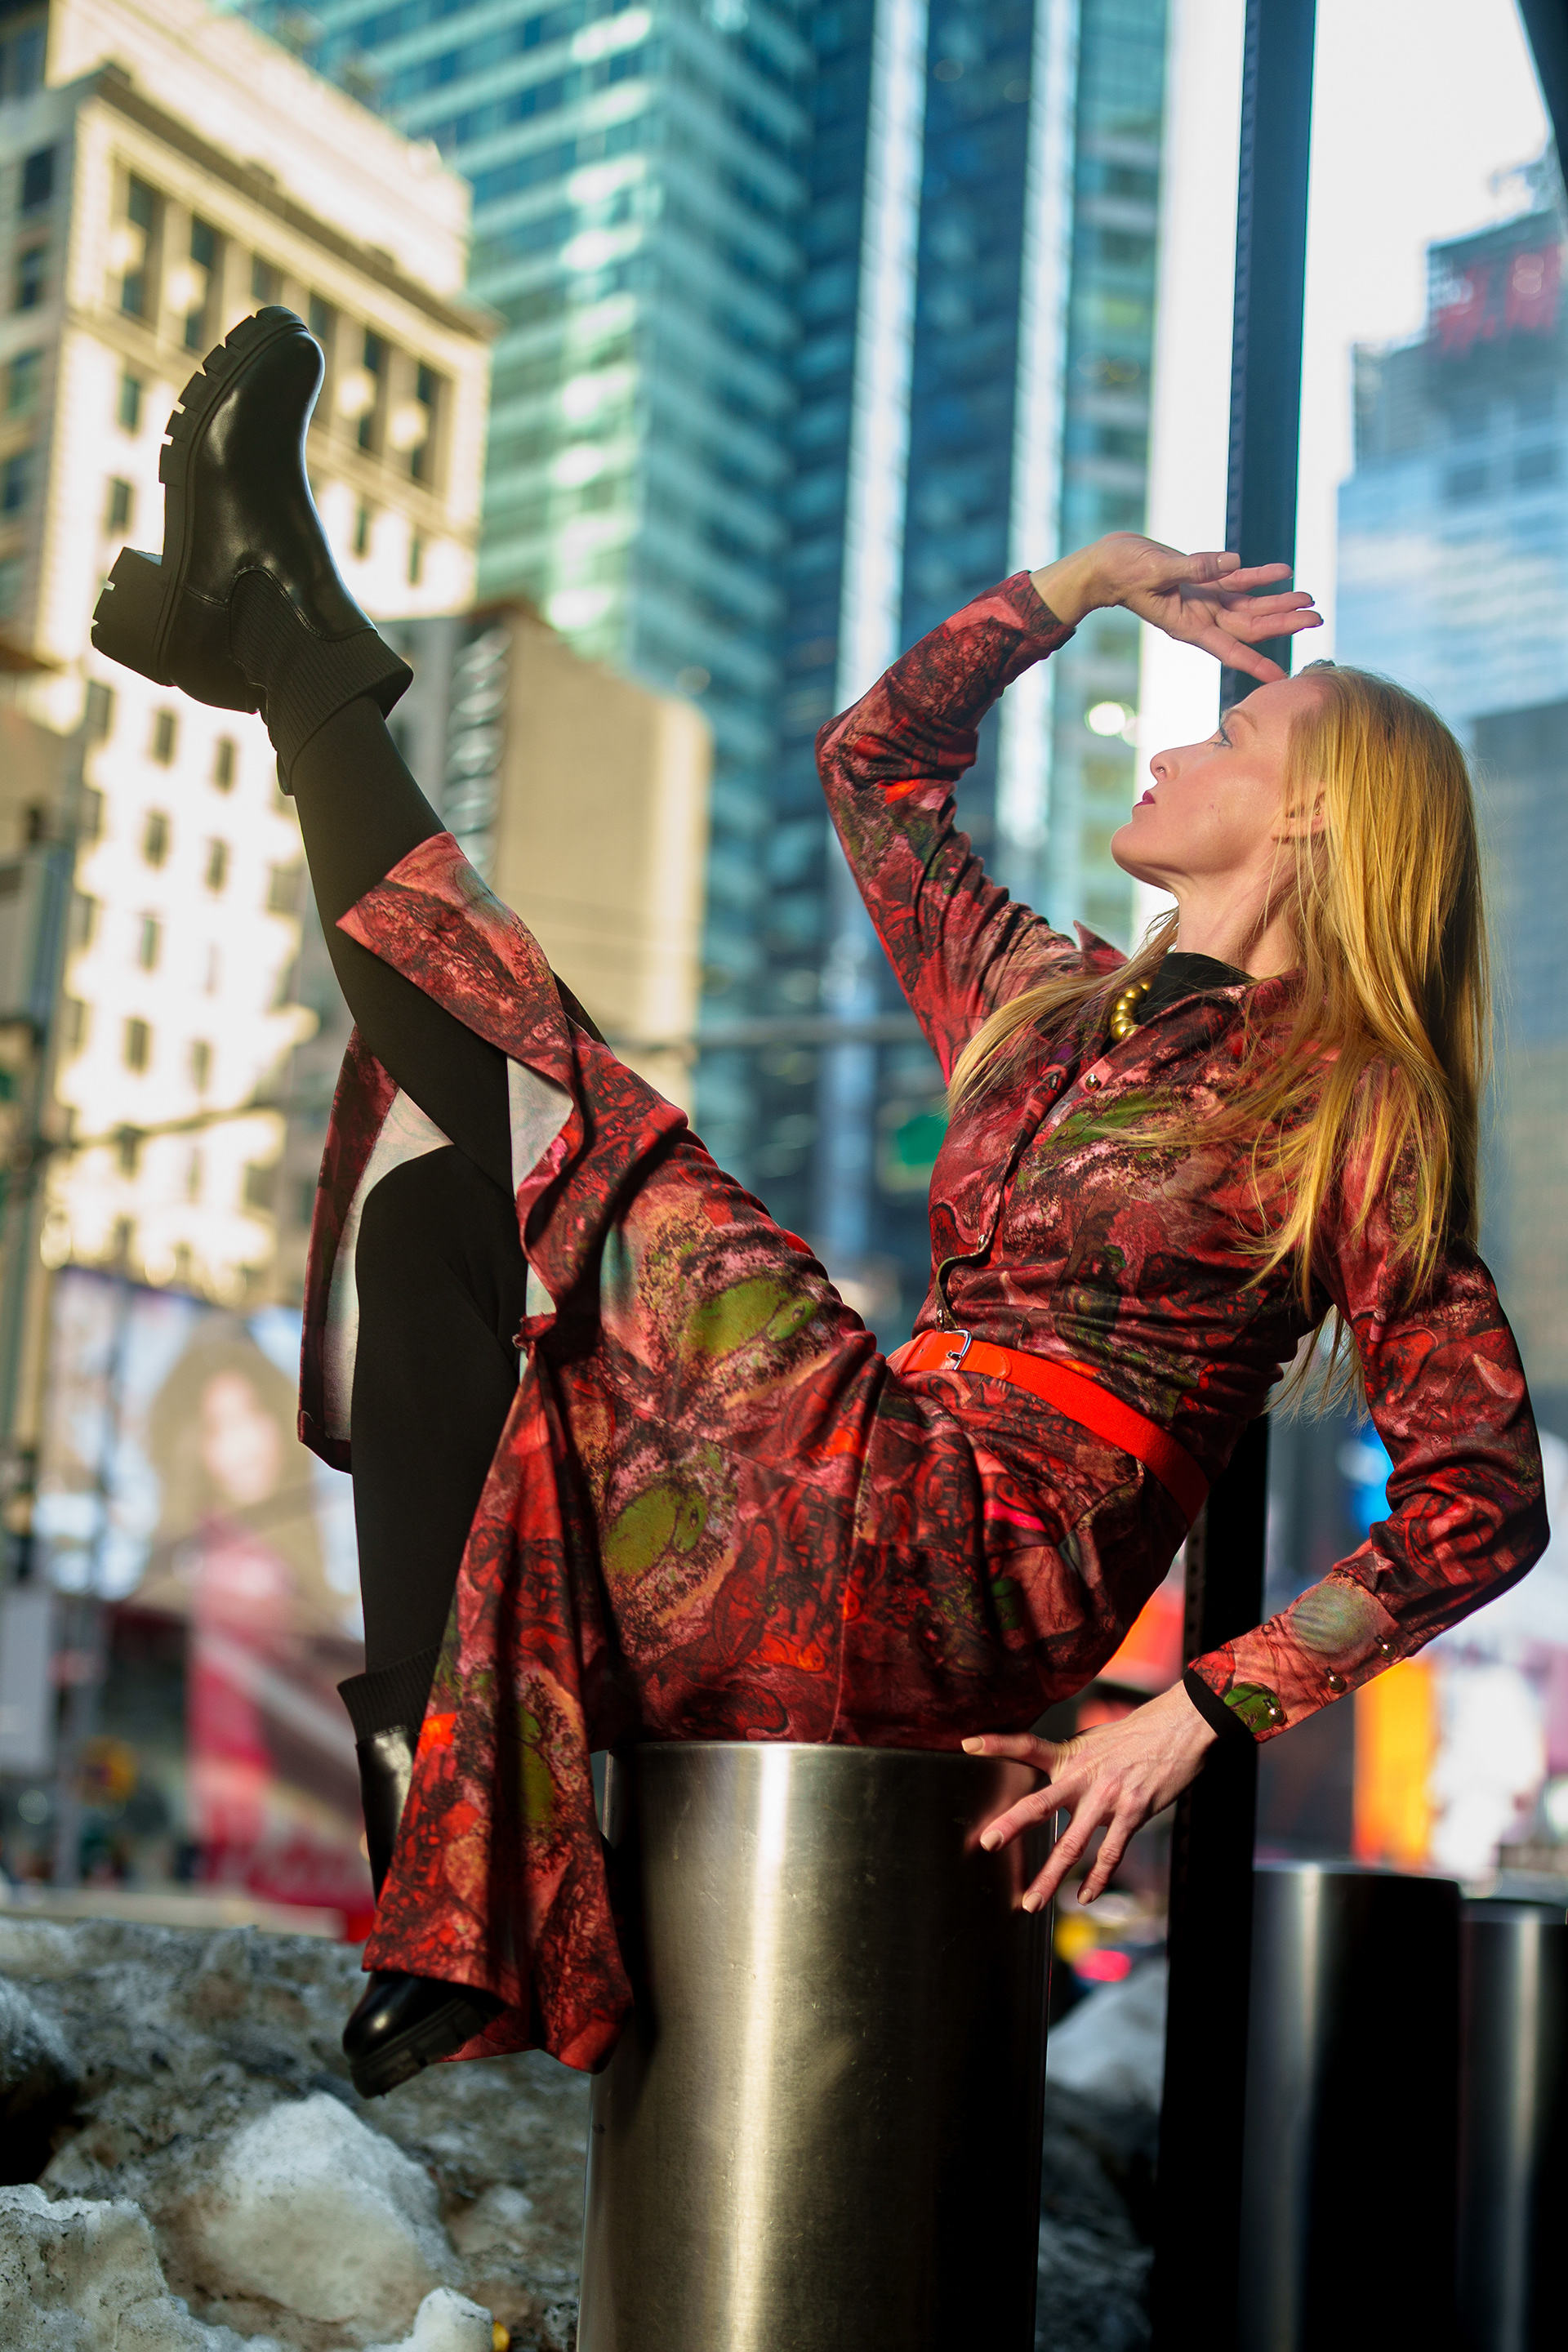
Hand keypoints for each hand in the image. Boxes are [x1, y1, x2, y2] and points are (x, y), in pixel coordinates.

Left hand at [963, 1679, 1219, 1911]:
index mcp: (1071, 1755)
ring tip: (1030, 1902)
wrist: (1179, 1729)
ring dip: (1050, 1876)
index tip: (967, 1743)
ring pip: (1072, 1844)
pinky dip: (1097, 1879)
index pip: (1027, 1746)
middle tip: (986, 1843)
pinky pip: (1110, 1854)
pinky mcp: (1132, 1813)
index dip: (997, 1743)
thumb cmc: (1136, 1735)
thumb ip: (1071, 1764)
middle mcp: (1084, 1776)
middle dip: (1012, 1825)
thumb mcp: (1095, 1741)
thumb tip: (1055, 1781)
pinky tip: (1083, 1897)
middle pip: (1040, 1804)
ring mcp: (1107, 1798)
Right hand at [1031, 533, 1322, 683]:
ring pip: (1250, 606)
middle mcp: (1202, 618)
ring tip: (1310, 598)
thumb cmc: (1122, 571)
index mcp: (1189, 626)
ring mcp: (1204, 602)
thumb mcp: (1157, 570)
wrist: (1106, 565)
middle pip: (1251, 626)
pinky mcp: (1202, 582)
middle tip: (1318, 619)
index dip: (1257, 663)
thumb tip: (1234, 561)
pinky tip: (1283, 572)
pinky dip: (1259, 577)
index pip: (1231, 649)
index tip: (1281, 677)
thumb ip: (1195, 568)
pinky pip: (1237, 581)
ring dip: (1280, 602)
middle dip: (1285, 623)